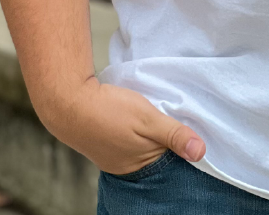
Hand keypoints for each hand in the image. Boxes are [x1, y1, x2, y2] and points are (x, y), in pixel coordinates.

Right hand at [40, 77, 204, 175]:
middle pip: (158, 152)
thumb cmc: (109, 110)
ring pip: (144, 144)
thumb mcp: (149, 120)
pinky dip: (139, 129)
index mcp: (138, 165)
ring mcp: (113, 156)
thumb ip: (174, 135)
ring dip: (153, 130)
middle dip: (168, 136)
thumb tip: (200, 153)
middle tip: (173, 113)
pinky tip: (139, 117)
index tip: (190, 124)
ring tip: (158, 113)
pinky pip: (130, 139)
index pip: (171, 158)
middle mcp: (125, 166)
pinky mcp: (105, 143)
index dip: (182, 141)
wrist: (68, 101)